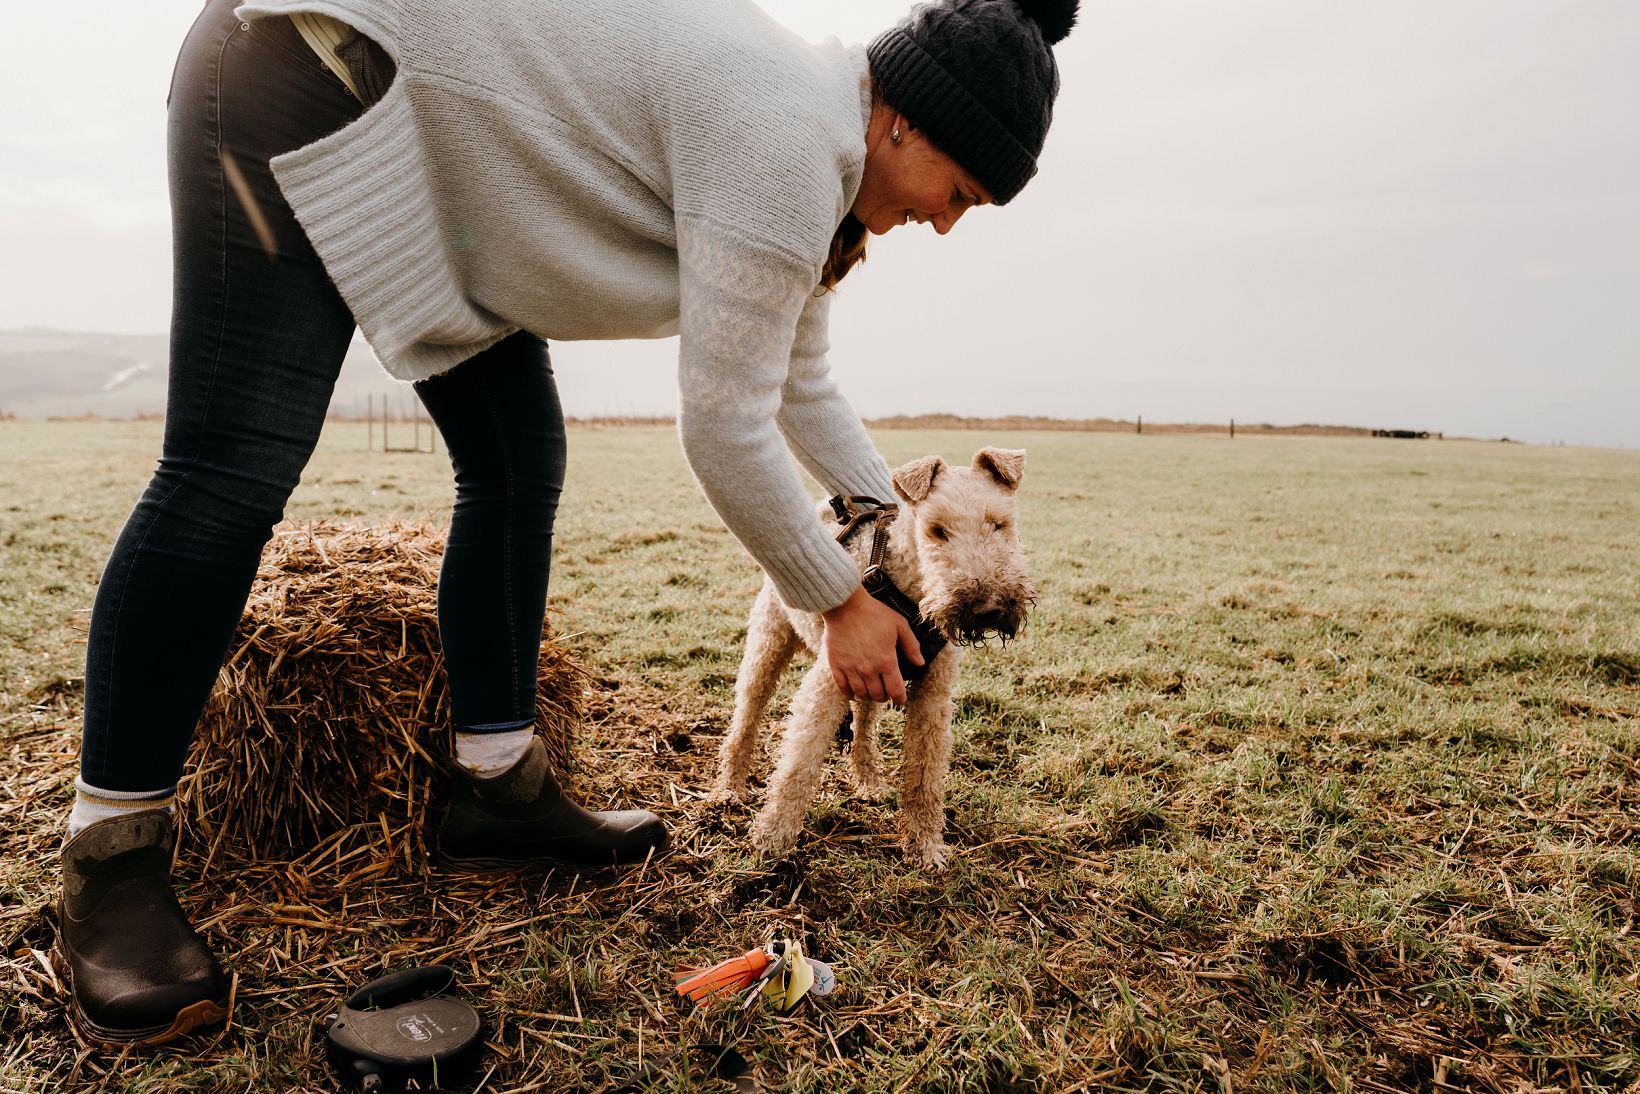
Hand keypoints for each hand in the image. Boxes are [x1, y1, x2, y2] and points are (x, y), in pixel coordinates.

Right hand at [820, 586, 923, 704]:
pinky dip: (849, 694)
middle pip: (878, 695)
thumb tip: (920, 663)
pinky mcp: (836, 665)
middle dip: (884, 697)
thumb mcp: (899, 625)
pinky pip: (843, 687)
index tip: (901, 700)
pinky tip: (854, 693)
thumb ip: (911, 646)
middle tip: (885, 693)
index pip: (895, 690)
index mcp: (886, 660)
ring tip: (871, 693)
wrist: (845, 606)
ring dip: (868, 697)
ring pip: (861, 694)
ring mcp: (851, 668)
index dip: (900, 699)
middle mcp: (869, 669)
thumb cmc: (874, 613)